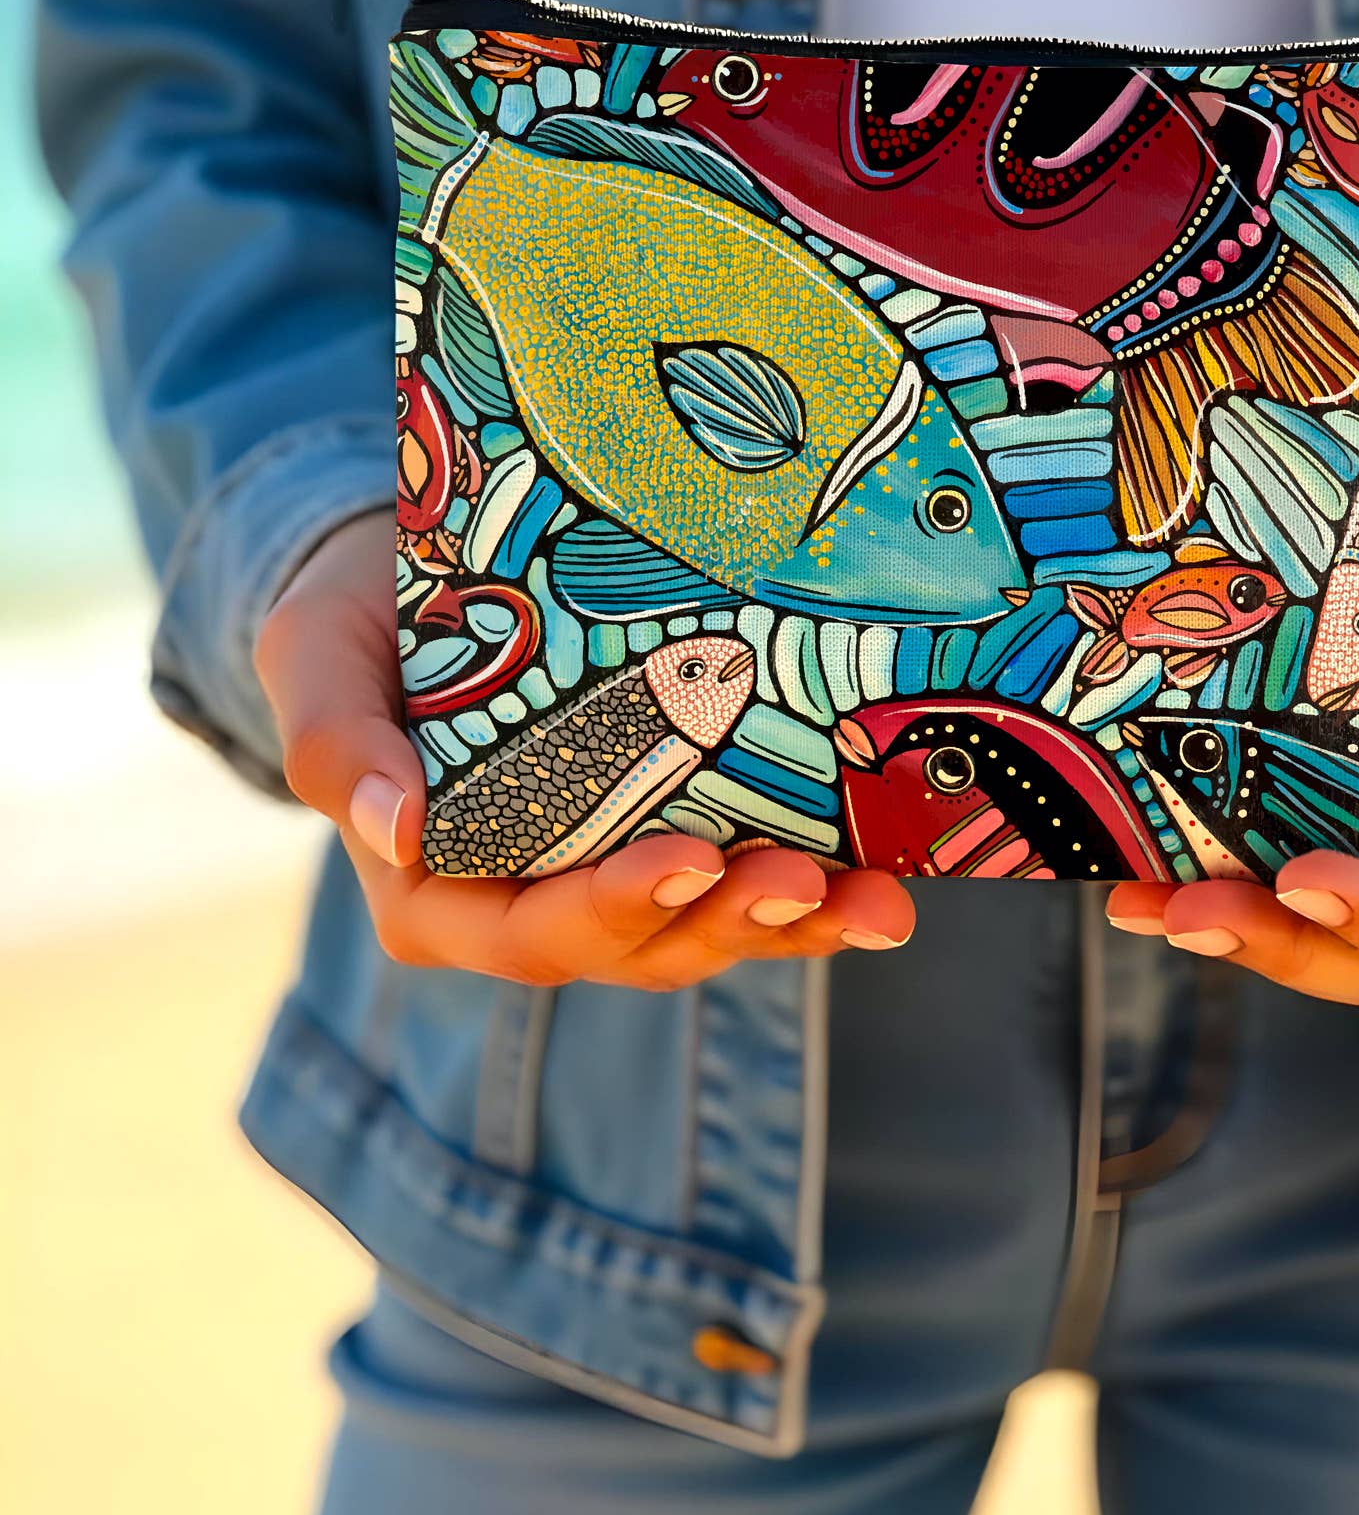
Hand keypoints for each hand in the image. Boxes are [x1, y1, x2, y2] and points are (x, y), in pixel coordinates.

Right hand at [254, 510, 915, 983]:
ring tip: (870, 900)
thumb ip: (331, 740)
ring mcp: (611, 874)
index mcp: (433, 887)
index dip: (610, 908)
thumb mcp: (312, 651)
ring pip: (706, 930)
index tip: (687, 861)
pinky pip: (747, 882)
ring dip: (793, 922)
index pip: (526, 930)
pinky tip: (889, 884)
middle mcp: (527, 904)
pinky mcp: (677, 833)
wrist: (412, 570)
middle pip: (637, 945)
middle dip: (721, 922)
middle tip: (801, 879)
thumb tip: (397, 828)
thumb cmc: (355, 614)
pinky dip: (819, 892)